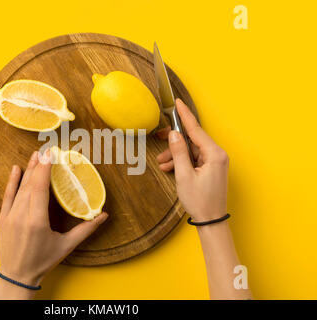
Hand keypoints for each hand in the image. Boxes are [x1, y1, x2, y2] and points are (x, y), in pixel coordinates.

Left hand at [0, 149, 107, 298]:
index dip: (45, 170)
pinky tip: (16, 169)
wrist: (17, 276)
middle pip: (31, 185)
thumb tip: (104, 216)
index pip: (40, 189)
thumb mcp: (66, 246)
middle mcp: (21, 216)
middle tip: (46, 149)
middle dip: (39, 165)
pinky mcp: (2, 219)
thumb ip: (86, 229)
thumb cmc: (43, 261)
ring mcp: (9, 217)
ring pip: (20, 188)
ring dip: (28, 170)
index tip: (51, 155)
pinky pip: (7, 196)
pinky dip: (11, 182)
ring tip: (36, 155)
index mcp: (37, 222)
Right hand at [156, 99, 228, 221]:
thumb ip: (178, 152)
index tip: (177, 103)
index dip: (184, 115)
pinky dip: (181, 162)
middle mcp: (217, 155)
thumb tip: (173, 134)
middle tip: (158, 138)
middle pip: (192, 140)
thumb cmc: (200, 201)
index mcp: (214, 154)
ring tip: (162, 163)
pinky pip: (194, 159)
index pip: (196, 129)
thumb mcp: (184, 175)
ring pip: (191, 150)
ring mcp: (215, 162)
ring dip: (175, 155)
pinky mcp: (211, 168)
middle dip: (174, 142)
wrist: (211, 220)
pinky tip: (169, 168)